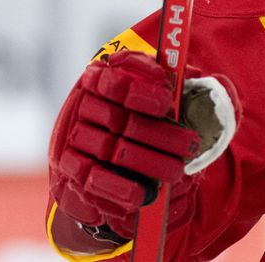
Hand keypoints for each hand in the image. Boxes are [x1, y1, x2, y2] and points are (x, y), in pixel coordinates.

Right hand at [49, 50, 201, 240]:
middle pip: (120, 116)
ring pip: (110, 148)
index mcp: (109, 74)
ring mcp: (74, 133)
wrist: (115, 162)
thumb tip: (195, 77)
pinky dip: (118, 188)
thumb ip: (187, 88)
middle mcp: (87, 101)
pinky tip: (142, 195)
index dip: (142, 85)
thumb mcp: (172, 100)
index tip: (167, 100)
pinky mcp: (69, 165)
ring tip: (176, 172)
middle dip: (159, 134)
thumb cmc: (151, 121)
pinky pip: (90, 178)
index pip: (119, 70)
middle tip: (190, 145)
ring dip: (147, 163)